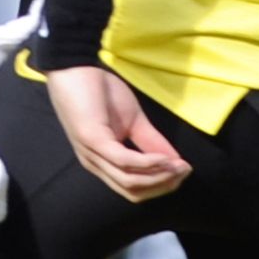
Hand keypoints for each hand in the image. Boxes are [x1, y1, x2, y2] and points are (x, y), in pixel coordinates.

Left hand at [47, 65, 191, 202]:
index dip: (160, 185)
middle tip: (184, 172)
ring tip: (178, 166)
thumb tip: (175, 161)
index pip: (134, 189)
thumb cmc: (99, 91)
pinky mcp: (93, 140)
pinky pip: (123, 161)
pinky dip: (146, 163)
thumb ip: (151, 141)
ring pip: (129, 182)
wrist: (74, 66)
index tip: (183, 173)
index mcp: (102, 162)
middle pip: (133, 192)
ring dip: (158, 177)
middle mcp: (95, 165)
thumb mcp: (133, 119)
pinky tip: (163, 158)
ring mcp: (92, 155)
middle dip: (162, 185)